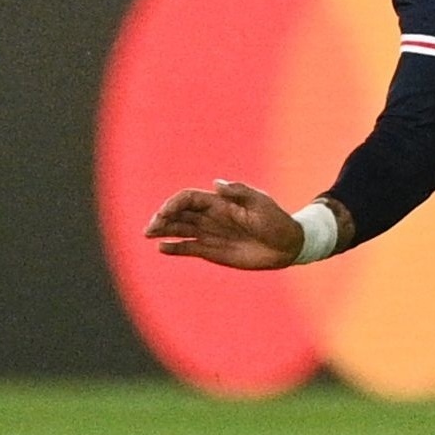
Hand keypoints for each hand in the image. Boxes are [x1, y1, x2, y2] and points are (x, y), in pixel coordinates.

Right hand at [146, 179, 303, 269]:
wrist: (286, 245)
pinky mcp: (213, 251)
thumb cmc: (276, 221)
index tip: (165, 213)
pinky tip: (162, 248)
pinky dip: (175, 247)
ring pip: (180, 229)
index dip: (174, 203)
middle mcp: (211, 217)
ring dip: (163, 230)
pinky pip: (189, 248)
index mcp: (220, 202)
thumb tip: (215, 183)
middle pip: (180, 213)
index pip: (189, 199)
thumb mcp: (260, 203)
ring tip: (148, 234)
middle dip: (163, 217)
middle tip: (150, 228)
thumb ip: (238, 192)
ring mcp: (210, 234)